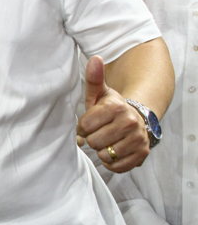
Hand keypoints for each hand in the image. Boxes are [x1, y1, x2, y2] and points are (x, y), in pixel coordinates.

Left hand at [77, 56, 149, 172]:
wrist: (136, 120)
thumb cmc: (110, 108)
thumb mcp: (100, 93)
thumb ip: (93, 78)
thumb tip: (95, 58)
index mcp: (116, 107)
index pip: (84, 126)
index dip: (83, 127)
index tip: (89, 123)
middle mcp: (129, 122)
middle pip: (93, 142)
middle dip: (92, 139)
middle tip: (98, 132)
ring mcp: (138, 139)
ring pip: (104, 155)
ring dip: (101, 150)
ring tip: (107, 140)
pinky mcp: (142, 154)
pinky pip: (116, 166)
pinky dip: (111, 162)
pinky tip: (114, 150)